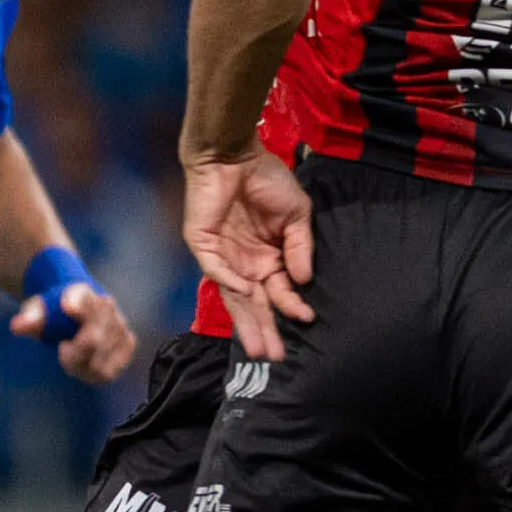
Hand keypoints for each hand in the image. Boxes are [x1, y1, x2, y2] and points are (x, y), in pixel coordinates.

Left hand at [11, 280, 137, 384]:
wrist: (73, 305)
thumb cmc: (51, 310)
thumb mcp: (35, 310)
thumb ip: (30, 318)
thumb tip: (17, 326)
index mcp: (81, 291)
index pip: (83, 298)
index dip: (78, 304)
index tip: (67, 307)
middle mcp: (106, 305)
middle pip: (93, 339)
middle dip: (75, 354)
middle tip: (62, 350)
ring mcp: (119, 323)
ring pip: (101, 361)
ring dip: (82, 365)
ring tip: (70, 356)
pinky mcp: (127, 341)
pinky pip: (111, 370)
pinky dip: (95, 372)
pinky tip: (85, 364)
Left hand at [183, 149, 313, 363]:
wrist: (235, 154)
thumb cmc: (268, 180)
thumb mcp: (297, 214)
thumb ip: (301, 247)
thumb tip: (304, 280)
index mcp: (267, 258)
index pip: (278, 292)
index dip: (290, 307)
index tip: (307, 319)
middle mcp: (245, 264)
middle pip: (255, 305)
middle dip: (266, 330)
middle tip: (276, 358)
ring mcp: (223, 259)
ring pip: (235, 298)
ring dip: (247, 322)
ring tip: (259, 347)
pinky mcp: (204, 246)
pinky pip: (217, 271)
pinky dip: (231, 281)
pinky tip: (249, 292)